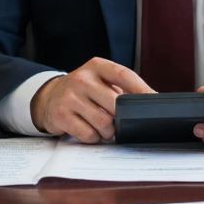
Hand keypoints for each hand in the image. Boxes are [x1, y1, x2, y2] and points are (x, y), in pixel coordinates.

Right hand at [30, 58, 153, 142]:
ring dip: (108, 131)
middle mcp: (82, 78)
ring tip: (103, 127)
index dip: (142, 89)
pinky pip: (89, 134)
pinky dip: (93, 137)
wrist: (50, 97)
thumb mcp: (100, 80)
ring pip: (104, 123)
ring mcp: (70, 96)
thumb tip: (150, 101)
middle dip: (121, 118)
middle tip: (118, 121)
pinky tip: (88, 129)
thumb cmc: (84, 91)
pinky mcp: (61, 115)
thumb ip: (121, 87)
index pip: (124, 75)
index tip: (154, 100)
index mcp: (97, 66)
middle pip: (115, 104)